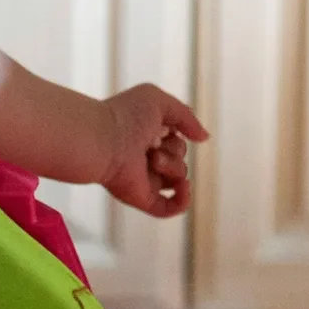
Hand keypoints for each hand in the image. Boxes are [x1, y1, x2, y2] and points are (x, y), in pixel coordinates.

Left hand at [100, 84, 207, 217]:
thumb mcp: (159, 101)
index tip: (159, 126)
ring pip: (178, 178)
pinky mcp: (142, 199)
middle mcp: (145, 158)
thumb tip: (204, 138)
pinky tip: (183, 187)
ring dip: (172, 166)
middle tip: (150, 143)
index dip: (174, 131)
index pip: (175, 138)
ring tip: (151, 158)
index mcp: (146, 136)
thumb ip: (186, 116)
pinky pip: (169, 207)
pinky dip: (182, 200)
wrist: (104, 141)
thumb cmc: (126, 116)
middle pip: (180, 157)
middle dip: (173, 149)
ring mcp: (145, 180)